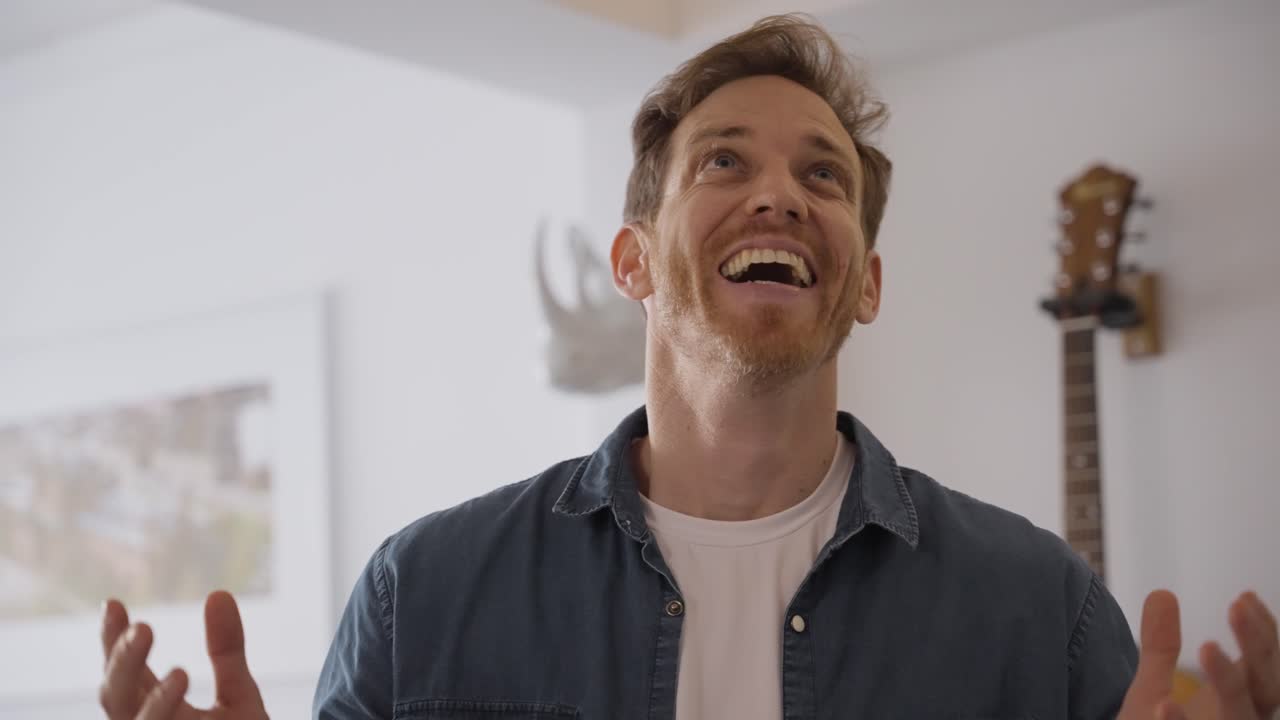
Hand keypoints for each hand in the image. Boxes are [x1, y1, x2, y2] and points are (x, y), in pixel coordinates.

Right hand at [99, 591, 268, 718]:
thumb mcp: (239, 695)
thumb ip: (227, 651)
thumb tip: (218, 594)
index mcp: (155, 710)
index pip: (124, 673)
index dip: (112, 641)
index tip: (113, 603)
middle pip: (114, 699)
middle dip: (122, 665)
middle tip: (143, 628)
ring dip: (152, 704)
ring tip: (181, 673)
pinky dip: (161, 717)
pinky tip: (182, 690)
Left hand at [1118, 589, 1279, 718]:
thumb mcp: (1153, 688)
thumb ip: (1160, 647)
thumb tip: (1161, 593)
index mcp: (1237, 704)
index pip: (1265, 665)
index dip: (1262, 632)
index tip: (1244, 595)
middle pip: (1266, 687)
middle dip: (1257, 647)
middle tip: (1236, 607)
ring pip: (1240, 714)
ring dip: (1229, 681)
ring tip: (1207, 646)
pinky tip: (1164, 705)